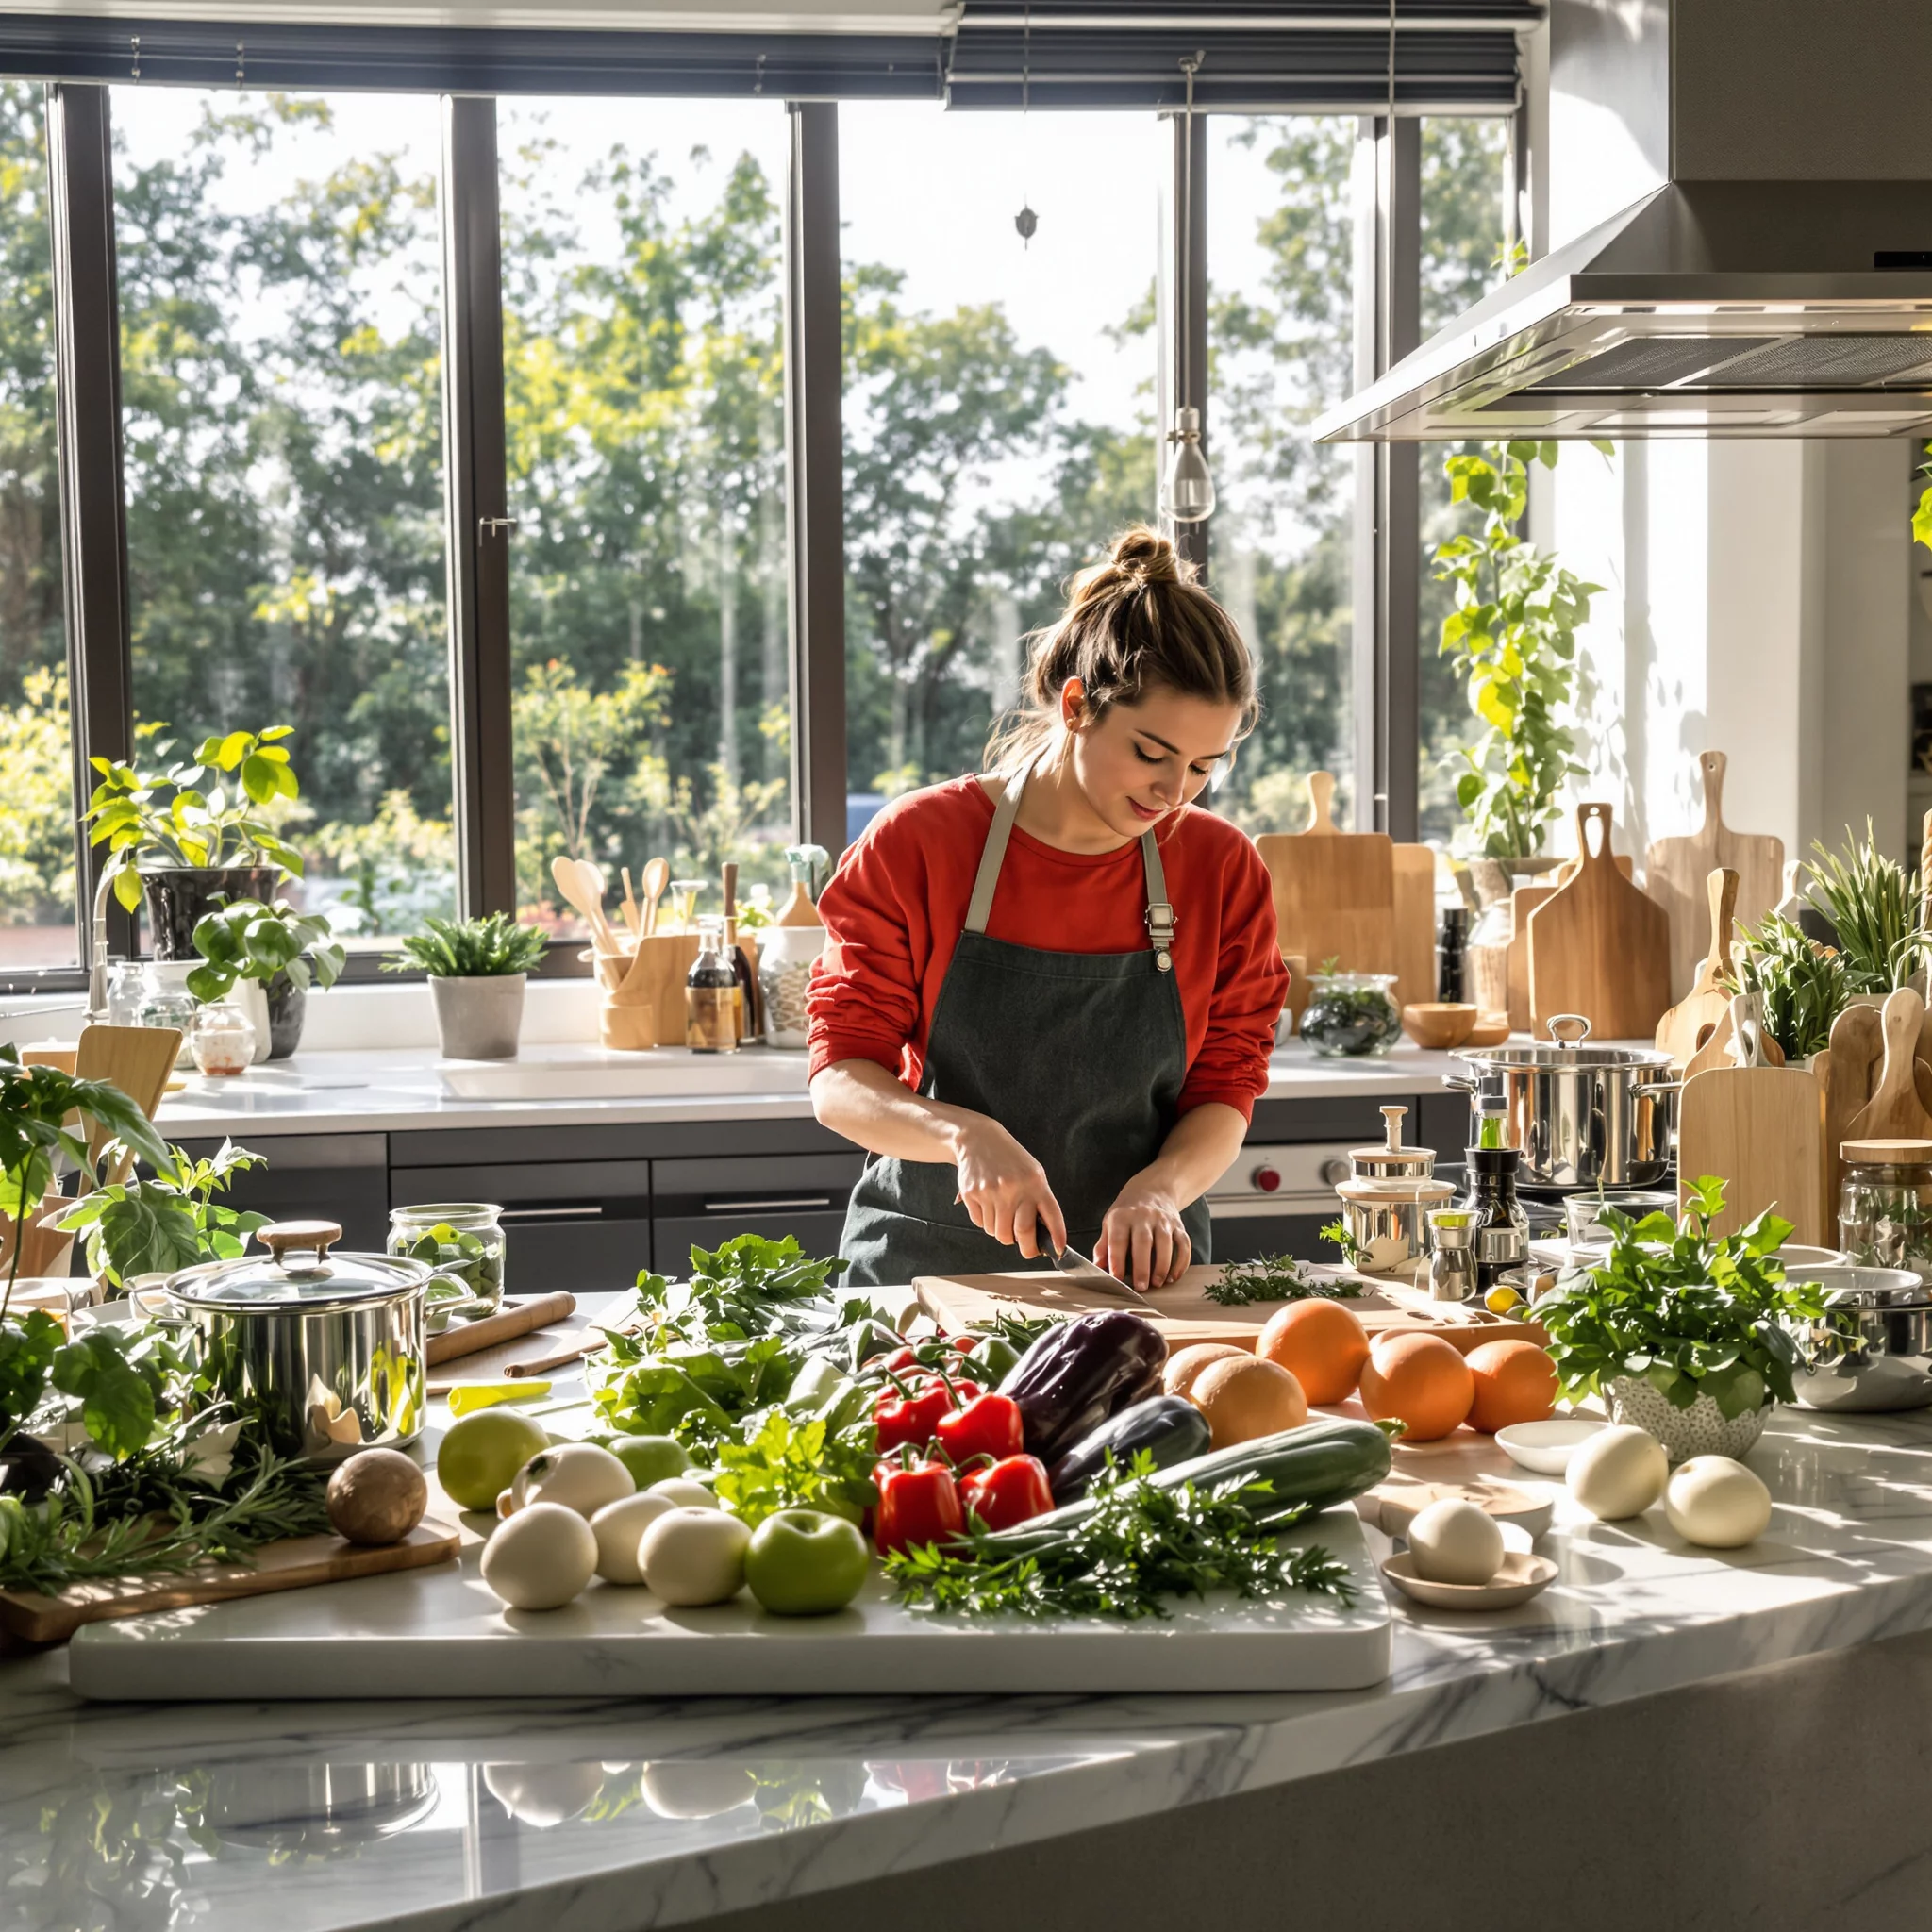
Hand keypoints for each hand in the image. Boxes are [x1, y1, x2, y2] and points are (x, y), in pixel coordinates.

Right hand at [950, 1115, 1066, 1259]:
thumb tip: (1043, 1233)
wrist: (978, 1139)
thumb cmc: (1009, 1158)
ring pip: (998, 1232)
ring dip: (1002, 1232)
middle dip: (1027, 1249)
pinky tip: (988, 1205)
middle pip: (1022, 1233)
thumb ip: (1038, 1199)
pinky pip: (981, 1224)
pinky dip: (986, 1222)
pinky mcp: (972, 1195)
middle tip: (1028, 1249)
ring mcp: (992, 1192)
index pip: (1051, 1215)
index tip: (1058, 1250)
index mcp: (1035, 1182)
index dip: (1057, 1237)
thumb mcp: (1032, 1172)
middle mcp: (1015, 1188)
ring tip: (1002, 1214)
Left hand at [1097, 1175, 1190, 1291]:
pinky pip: (1183, 1244)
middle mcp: (1143, 1216)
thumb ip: (1104, 1246)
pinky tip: (1173, 1276)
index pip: (1119, 1239)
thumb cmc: (1126, 1213)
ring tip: (1157, 1283)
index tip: (1117, 1278)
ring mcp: (1163, 1220)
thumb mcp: (1110, 1223)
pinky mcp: (1179, 1225)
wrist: (1152, 1189)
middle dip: (1142, 1266)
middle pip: (1144, 1242)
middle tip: (1141, 1287)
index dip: (1117, 1260)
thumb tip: (1098, 1268)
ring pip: (1166, 1243)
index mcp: (1122, 1217)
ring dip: (1163, 1265)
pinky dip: (1181, 1261)